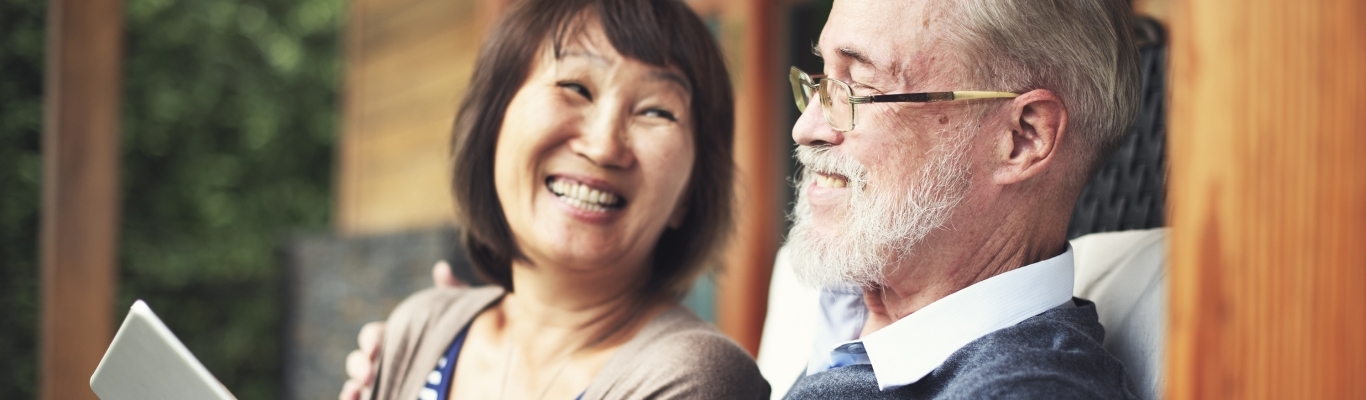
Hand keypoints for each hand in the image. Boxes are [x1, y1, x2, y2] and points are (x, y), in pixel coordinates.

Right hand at [339, 260, 465, 399]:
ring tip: (358, 390)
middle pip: (359, 361)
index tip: (376, 346)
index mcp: (397, 339)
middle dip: (358, 364)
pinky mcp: (392, 397)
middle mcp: (387, 363)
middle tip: (368, 371)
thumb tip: (442, 268)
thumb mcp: (461, 318)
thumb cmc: (467, 342)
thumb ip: (451, 294)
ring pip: (357, 385)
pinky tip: (355, 398)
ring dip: (353, 386)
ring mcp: (387, 384)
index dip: (370, 339)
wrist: (482, 374)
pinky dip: (353, 399)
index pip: (374, 336)